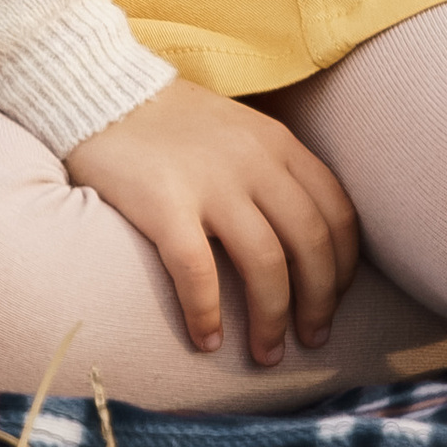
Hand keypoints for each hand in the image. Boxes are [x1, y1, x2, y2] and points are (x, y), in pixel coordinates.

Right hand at [66, 82, 360, 362]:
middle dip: (319, 303)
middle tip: (311, 340)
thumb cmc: (174, 124)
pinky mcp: (164, 203)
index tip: (335, 300)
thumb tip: (309, 241)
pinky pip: (198, 272)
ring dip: (272, 319)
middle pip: (311, 244)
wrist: (102, 92)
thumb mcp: (242, 131)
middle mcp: (254, 160)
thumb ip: (276, 171)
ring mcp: (210, 181)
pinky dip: (207, 313)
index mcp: (278, 143)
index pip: (337, 213)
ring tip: (266, 354)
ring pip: (266, 264)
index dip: (344, 267)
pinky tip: (206, 340)